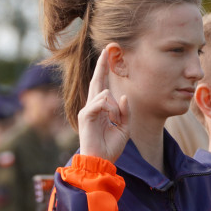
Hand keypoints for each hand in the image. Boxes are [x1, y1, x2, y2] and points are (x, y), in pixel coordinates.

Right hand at [78, 46, 128, 162]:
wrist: (100, 161)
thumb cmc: (111, 147)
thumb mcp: (125, 128)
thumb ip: (125, 112)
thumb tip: (122, 96)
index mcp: (101, 109)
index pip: (102, 85)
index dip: (104, 70)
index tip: (107, 54)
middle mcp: (92, 106)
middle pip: (97, 81)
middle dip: (102, 65)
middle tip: (107, 49)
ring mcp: (87, 110)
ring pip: (104, 93)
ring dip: (115, 107)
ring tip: (115, 121)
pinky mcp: (85, 115)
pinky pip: (100, 102)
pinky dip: (109, 108)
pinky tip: (110, 118)